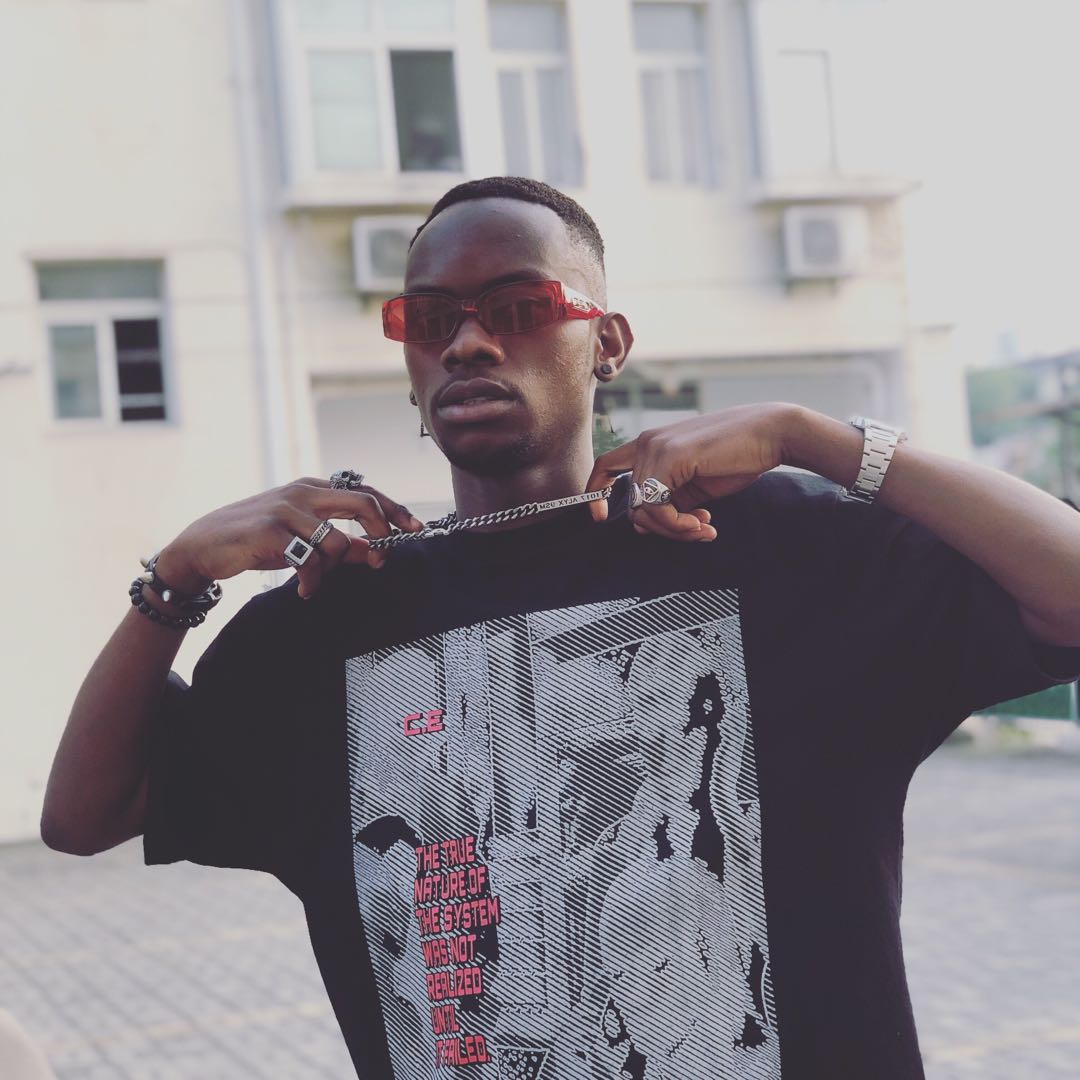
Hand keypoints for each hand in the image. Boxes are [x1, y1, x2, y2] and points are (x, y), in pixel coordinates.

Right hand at [155, 478, 424, 599]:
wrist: (203, 545)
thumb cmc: (257, 540)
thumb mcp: (302, 538)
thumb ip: (340, 543)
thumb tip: (375, 553)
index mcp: (314, 488)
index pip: (366, 492)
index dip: (395, 510)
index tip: (416, 528)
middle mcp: (303, 492)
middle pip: (363, 504)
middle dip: (382, 534)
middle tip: (380, 561)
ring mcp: (287, 509)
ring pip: (337, 541)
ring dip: (333, 570)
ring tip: (314, 581)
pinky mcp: (271, 531)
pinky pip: (310, 560)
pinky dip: (312, 580)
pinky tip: (304, 590)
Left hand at [586, 403, 800, 539]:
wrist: (772, 435)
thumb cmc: (738, 457)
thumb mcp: (694, 485)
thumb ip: (668, 501)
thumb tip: (642, 525)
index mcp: (651, 445)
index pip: (606, 466)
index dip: (596, 493)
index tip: (600, 517)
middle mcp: (647, 442)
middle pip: (632, 505)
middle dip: (662, 529)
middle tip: (695, 532)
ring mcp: (656, 447)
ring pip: (644, 511)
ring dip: (675, 529)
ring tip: (704, 528)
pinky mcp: (670, 456)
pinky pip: (657, 507)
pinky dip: (679, 524)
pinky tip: (705, 522)